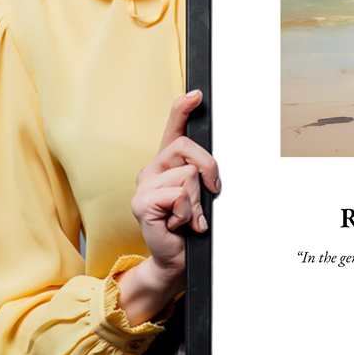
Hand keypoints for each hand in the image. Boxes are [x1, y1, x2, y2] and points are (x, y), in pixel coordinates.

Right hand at [117, 90, 220, 323]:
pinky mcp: (141, 203)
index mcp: (167, 163)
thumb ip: (202, 175)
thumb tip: (212, 167)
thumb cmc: (190, 226)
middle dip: (209, 170)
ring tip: (188, 217)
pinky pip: (178, 195)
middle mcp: (152, 169)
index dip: (183, 108)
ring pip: (188, 175)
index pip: (173, 128)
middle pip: (188, 148)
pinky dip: (187, 213)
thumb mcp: (201, 195)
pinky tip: (178, 224)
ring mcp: (144, 185)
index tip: (197, 94)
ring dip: (197, 201)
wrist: (176, 259)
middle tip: (210, 194)